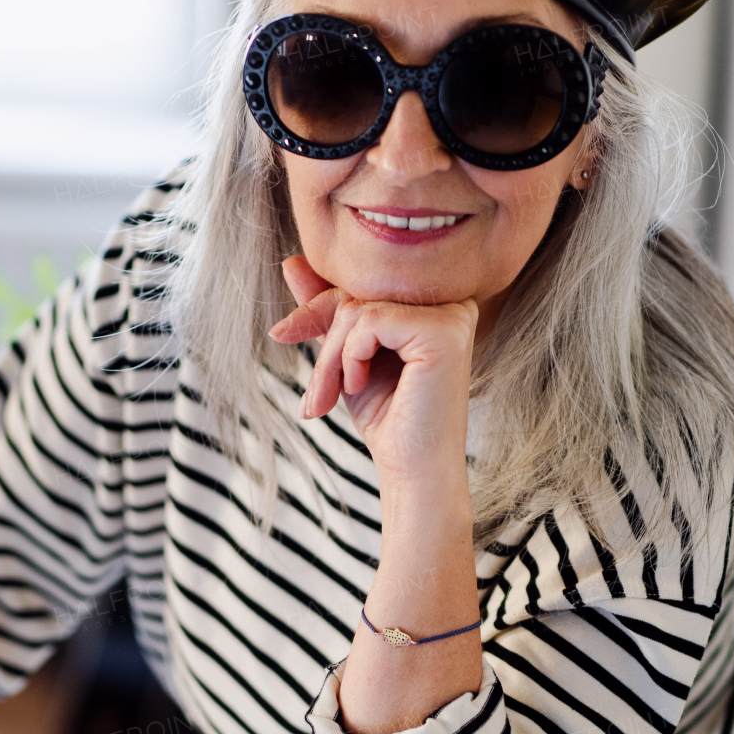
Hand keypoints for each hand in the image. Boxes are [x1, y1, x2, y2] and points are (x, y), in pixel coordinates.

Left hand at [268, 254, 477, 486]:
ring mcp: (453, 314)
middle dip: (323, 343)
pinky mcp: (445, 330)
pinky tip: (359, 385)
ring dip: (331, 358)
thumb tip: (292, 262)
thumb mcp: (347, 357)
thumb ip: (328, 310)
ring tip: (331, 398)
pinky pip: (370, 320)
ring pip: (359, 308)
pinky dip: (350, 357)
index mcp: (434, 304)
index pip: (363, 286)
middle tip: (313, 397)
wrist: (412, 471)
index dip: (316, 309)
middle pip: (359, 294)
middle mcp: (452, 302)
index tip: (280, 332)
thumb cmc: (387, 418)